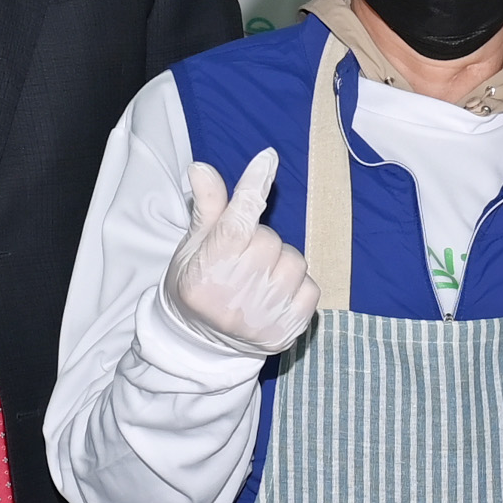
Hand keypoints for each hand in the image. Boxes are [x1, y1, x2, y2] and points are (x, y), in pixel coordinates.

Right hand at [159, 149, 317, 358]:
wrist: (202, 344)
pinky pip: (310, 287)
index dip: (253, 185)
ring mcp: (264, 314)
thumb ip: (206, 208)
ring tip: (257, 279)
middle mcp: (235, 293)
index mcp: (206, 270)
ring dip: (280, 263)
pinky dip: (297, 287)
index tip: (267, 158)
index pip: (237, 219)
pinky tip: (274, 296)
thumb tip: (202, 168)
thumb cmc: (197, 285)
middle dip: (259, 241)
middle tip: (241, 259)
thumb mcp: (192, 248)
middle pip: (269, 238)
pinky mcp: (289, 328)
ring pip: (294, 261)